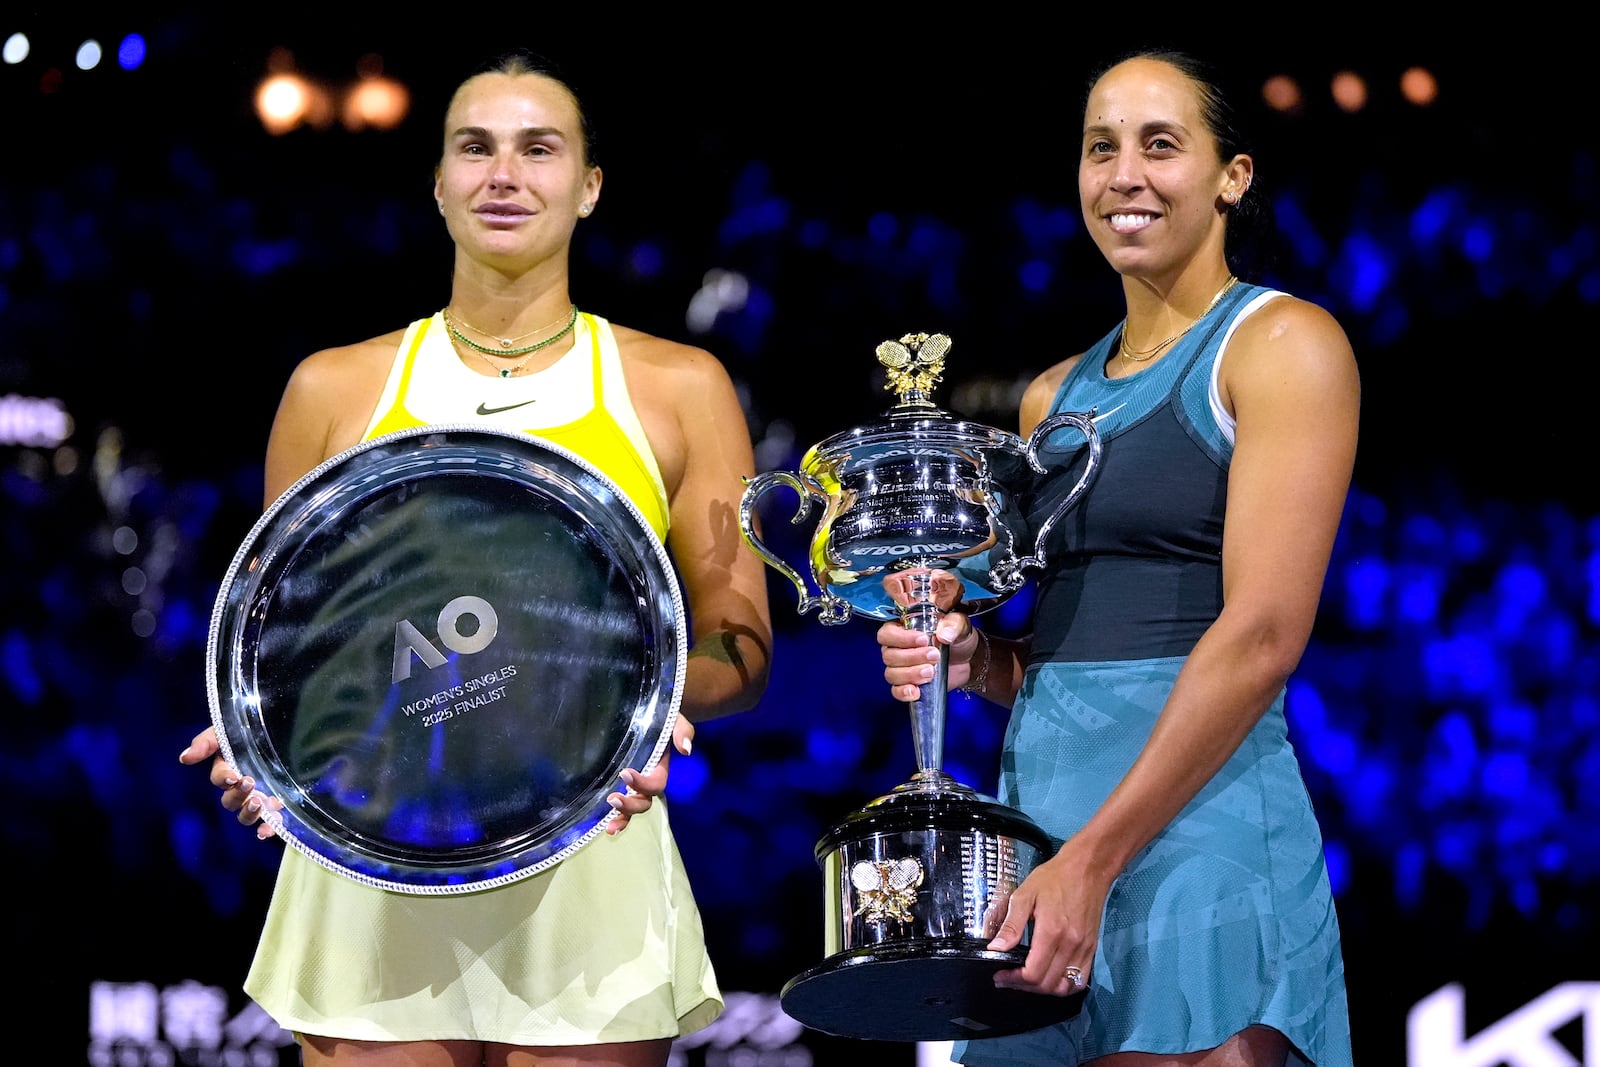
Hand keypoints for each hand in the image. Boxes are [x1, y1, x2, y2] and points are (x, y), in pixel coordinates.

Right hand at [179, 726, 281, 839]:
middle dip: (237, 796)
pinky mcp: (278, 805)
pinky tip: (269, 829)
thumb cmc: (255, 728)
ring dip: (249, 813)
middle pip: (230, 801)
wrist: (292, 726)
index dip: (223, 778)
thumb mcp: (230, 728)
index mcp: (229, 768)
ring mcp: (260, 797)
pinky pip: (270, 822)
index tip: (233, 776)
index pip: (219, 778)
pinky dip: (268, 828)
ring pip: (246, 816)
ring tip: (259, 803)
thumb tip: (185, 758)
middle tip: (249, 783)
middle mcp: (242, 787)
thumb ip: (208, 741)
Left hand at [605, 715, 694, 834]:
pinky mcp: (620, 784)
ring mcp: (634, 785)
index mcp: (660, 767)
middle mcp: (648, 780)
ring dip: (622, 817)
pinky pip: (620, 805)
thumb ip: (682, 731)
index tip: (625, 773)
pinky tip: (603, 826)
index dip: (642, 783)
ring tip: (607, 824)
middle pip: (645, 802)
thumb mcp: (674, 719)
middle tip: (613, 799)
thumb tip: (686, 750)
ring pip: (633, 809)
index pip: (656, 783)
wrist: (650, 712)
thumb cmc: (662, 716)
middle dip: (631, 805)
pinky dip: (614, 817)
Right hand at [878, 610, 978, 701]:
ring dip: (911, 674)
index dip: (901, 638)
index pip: (887, 633)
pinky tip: (916, 691)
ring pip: (892, 674)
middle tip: (934, 656)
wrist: (968, 660)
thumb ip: (953, 624)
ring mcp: (901, 668)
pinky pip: (896, 691)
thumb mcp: (960, 625)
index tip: (923, 640)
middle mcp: (898, 648)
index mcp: (903, 629)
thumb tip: (944, 633)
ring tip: (931, 672)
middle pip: (889, 655)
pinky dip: (904, 692)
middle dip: (912, 657)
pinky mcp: (908, 684)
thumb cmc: (958, 638)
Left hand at [985, 843, 1109, 998]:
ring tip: (1027, 980)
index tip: (1000, 975)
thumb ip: (1010, 924)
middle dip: (1023, 986)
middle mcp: (1070, 945)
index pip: (1033, 973)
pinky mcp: (1092, 949)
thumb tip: (995, 948)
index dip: (1013, 980)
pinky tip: (1049, 978)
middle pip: (1047, 984)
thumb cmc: (1054, 878)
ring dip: (1043, 989)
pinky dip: (1063, 986)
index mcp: (1052, 932)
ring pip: (1064, 987)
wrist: (1088, 868)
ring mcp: (1084, 949)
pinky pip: (1079, 980)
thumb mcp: (1025, 894)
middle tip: (1008, 978)